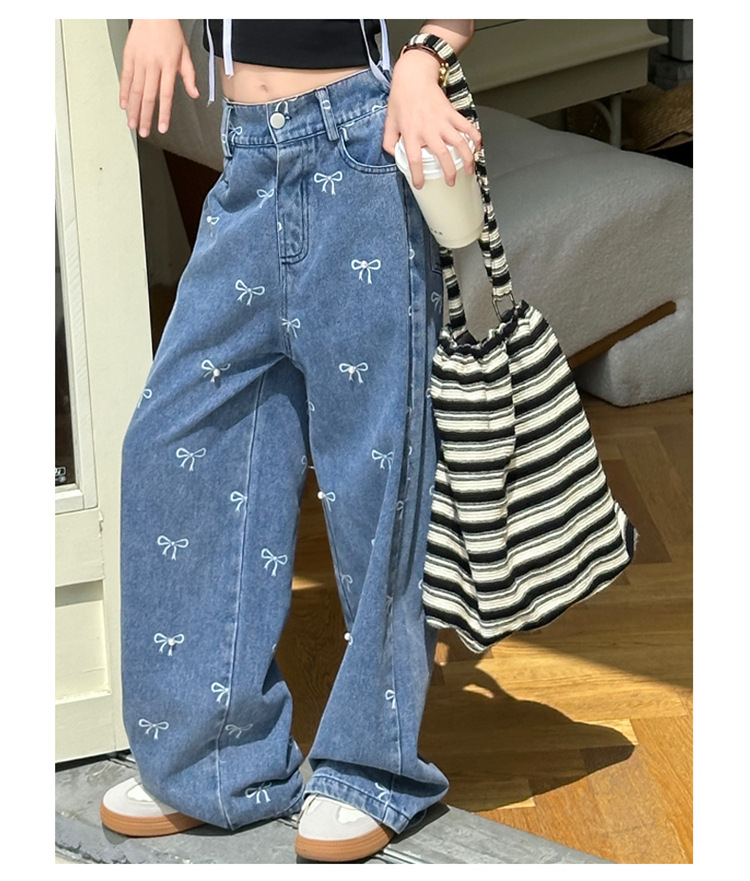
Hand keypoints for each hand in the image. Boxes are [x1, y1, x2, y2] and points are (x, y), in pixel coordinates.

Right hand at [120, 19, 199, 137]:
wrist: (153, 12)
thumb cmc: (170, 31)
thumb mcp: (185, 53)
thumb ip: (189, 75)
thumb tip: (194, 94)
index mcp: (167, 66)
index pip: (165, 96)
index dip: (163, 114)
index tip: (162, 127)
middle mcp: (152, 65)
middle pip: (148, 97)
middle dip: (145, 117)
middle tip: (143, 132)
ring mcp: (139, 61)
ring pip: (135, 90)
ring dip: (133, 109)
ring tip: (132, 124)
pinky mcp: (129, 56)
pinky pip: (125, 77)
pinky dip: (123, 92)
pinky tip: (123, 105)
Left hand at [381, 48, 481, 188]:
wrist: (414, 76)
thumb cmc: (401, 99)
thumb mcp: (389, 122)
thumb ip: (389, 142)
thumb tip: (395, 157)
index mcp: (411, 133)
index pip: (414, 160)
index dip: (418, 175)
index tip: (420, 185)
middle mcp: (428, 129)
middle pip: (442, 155)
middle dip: (449, 171)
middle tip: (451, 182)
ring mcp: (443, 121)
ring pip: (459, 142)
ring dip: (467, 158)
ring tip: (469, 170)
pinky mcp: (452, 113)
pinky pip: (467, 126)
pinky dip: (475, 137)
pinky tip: (478, 147)